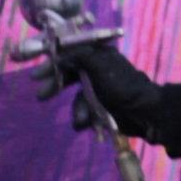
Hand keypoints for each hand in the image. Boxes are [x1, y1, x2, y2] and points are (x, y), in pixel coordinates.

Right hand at [32, 43, 162, 136]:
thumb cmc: (122, 86)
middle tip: (42, 96)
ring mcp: (101, 91)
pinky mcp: (103, 109)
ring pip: (77, 98)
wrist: (143, 113)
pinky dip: (84, 119)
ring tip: (81, 119)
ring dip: (77, 109)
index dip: (53, 63)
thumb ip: (78, 57)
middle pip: (70, 76)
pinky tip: (86, 125)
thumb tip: (61, 56)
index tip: (37, 75)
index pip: (71, 55)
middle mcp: (99, 71)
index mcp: (99, 56)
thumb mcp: (98, 65)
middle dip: (56, 86)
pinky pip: (86, 112)